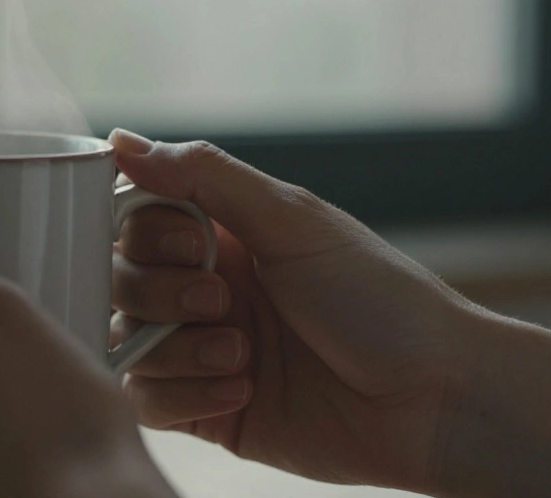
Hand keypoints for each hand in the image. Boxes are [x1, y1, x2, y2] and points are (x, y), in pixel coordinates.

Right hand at [107, 130, 550, 495]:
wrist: (432, 399)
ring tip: (241, 354)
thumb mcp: (291, 220)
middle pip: (118, 281)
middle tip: (224, 299)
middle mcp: (205, 289)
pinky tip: (243, 390)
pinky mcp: (207, 411)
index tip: (196, 243)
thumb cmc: (379, 300)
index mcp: (223, 236)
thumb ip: (202, 176)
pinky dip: (184, 396)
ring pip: (124, 342)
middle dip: (162, 292)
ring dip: (177, 348)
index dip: (147, 234)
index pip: (135, 220)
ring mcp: (202, 351)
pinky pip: (148, 402)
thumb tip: (120, 140)